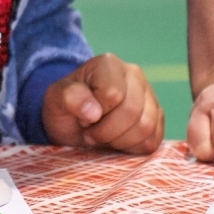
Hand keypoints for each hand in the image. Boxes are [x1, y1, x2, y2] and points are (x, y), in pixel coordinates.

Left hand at [41, 53, 162, 153]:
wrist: (75, 121)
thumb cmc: (66, 107)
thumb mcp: (56, 101)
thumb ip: (70, 99)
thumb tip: (94, 111)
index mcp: (108, 65)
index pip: (113, 94)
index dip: (95, 114)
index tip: (82, 117)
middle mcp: (134, 74)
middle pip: (132, 112)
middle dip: (106, 131)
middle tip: (90, 132)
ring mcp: (149, 95)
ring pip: (145, 127)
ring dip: (119, 141)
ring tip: (103, 136)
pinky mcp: (157, 117)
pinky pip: (153, 141)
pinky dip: (132, 148)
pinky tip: (117, 141)